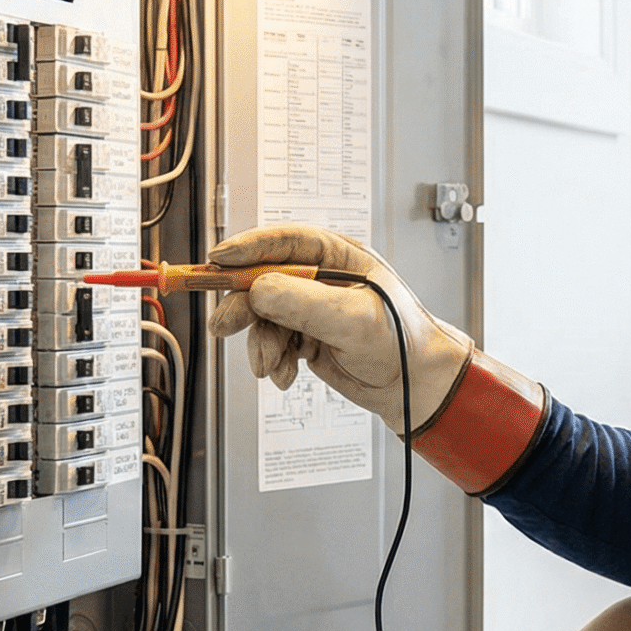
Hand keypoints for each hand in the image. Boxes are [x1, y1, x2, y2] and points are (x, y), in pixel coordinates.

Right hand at [205, 224, 473, 432]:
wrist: (412, 388)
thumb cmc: (402, 342)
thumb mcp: (353, 319)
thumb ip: (303, 303)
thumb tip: (258, 290)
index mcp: (337, 257)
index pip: (283, 242)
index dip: (247, 249)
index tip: (218, 261)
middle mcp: (320, 278)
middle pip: (262, 280)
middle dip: (243, 306)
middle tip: (226, 326)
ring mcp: (311, 308)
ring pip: (263, 317)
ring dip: (262, 344)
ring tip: (272, 366)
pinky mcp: (305, 336)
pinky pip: (273, 343)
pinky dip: (274, 361)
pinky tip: (286, 375)